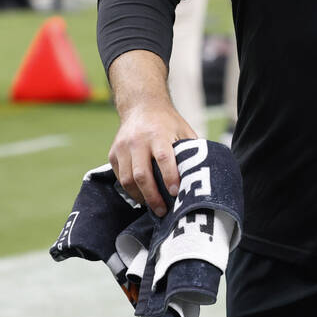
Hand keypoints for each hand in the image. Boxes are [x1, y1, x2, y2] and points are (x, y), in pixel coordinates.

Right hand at [108, 96, 196, 215]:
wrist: (141, 105)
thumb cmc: (167, 122)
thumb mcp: (183, 129)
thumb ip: (191, 149)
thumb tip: (203, 172)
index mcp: (158, 134)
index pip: (164, 158)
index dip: (169, 177)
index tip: (176, 193)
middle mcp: (138, 141)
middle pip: (142, 174)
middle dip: (152, 196)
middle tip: (162, 211)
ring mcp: (122, 148)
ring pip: (127, 180)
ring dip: (140, 197)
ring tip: (151, 205)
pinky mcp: (113, 154)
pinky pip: (120, 177)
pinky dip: (130, 189)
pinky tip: (141, 195)